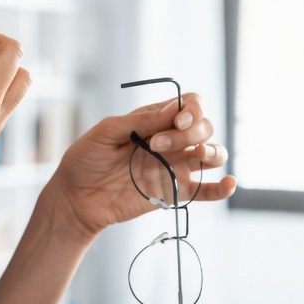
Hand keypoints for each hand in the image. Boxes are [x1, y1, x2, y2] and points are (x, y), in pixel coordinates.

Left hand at [44, 93, 236, 240]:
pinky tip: (229, 183)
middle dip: (189, 132)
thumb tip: (174, 109)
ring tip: (198, 154)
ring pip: (212, 154)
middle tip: (157, 145)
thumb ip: (140, 120)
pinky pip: (206, 190)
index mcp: (154, 120)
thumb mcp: (106, 132)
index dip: (191, 110)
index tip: (176, 121)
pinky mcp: (175, 192)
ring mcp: (175, 166)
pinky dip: (222, 187)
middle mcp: (170, 141)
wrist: (75, 198)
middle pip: (204, 127)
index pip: (189, 106)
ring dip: (213, 151)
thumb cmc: (85, 160)